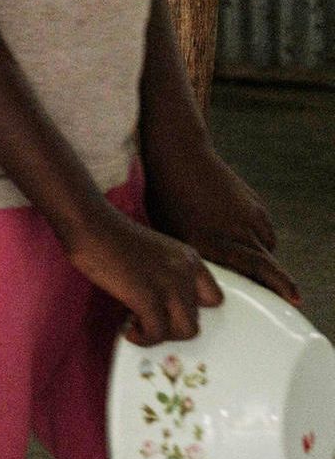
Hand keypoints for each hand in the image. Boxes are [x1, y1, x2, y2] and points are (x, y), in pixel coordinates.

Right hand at [64, 199, 223, 345]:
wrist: (90, 226)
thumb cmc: (110, 238)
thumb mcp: (152, 253)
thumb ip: (165, 275)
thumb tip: (160, 306)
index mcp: (188, 259)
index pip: (214, 298)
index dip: (192, 310)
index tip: (170, 313)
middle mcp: (185, 272)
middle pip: (196, 319)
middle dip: (170, 326)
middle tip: (147, 321)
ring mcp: (169, 285)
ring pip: (185, 330)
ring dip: (160, 335)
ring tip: (138, 326)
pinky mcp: (148, 297)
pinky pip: (157, 333)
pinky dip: (142, 338)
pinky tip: (128, 331)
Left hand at [145, 148, 298, 305]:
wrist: (180, 157)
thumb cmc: (166, 199)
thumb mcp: (172, 233)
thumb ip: (193, 258)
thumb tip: (202, 282)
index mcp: (210, 243)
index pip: (253, 270)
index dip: (273, 287)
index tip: (292, 301)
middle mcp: (235, 231)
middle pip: (268, 265)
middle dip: (281, 284)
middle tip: (292, 299)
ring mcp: (249, 217)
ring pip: (266, 249)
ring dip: (263, 261)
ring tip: (249, 266)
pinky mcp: (255, 206)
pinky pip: (264, 232)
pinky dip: (259, 241)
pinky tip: (242, 241)